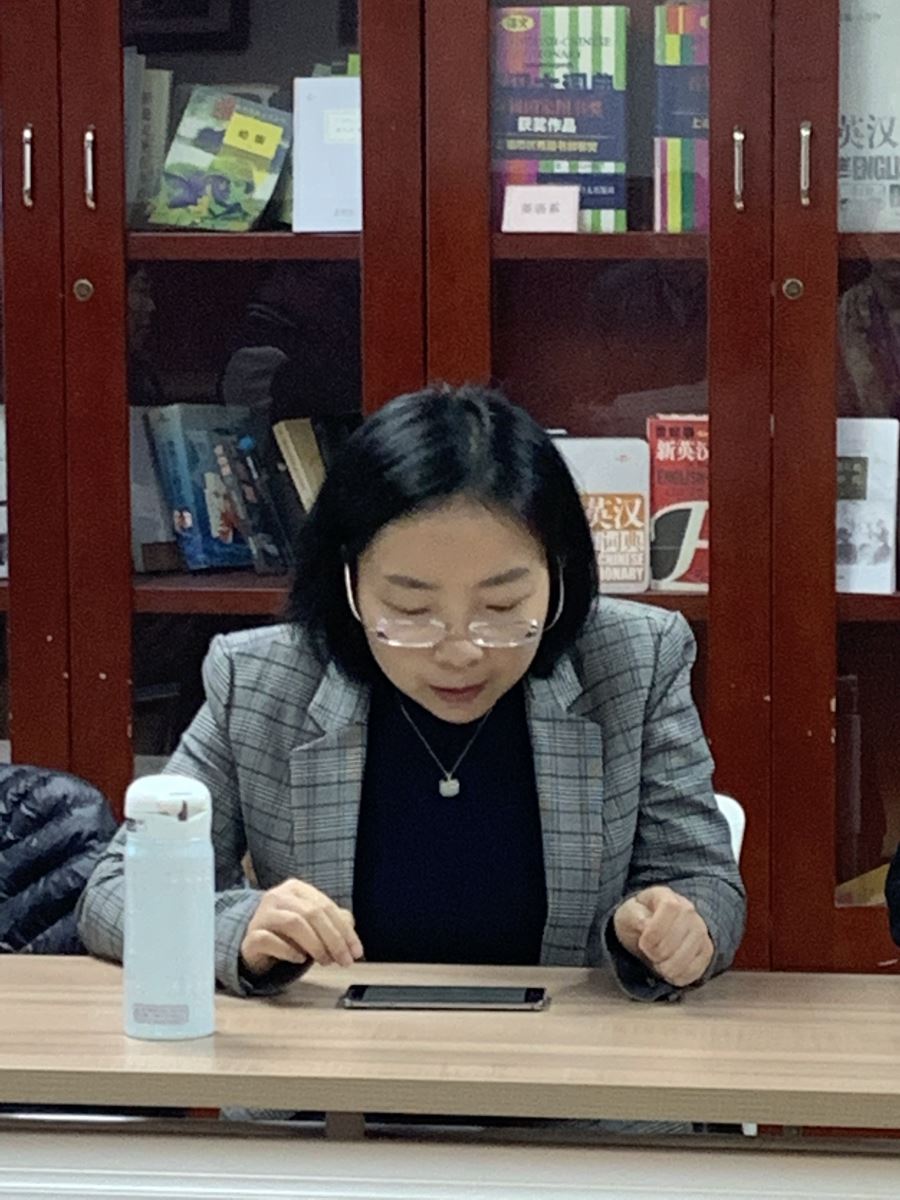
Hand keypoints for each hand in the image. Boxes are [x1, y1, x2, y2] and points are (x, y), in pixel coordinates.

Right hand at [240, 878, 363, 975]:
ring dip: (315, 944)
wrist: (255, 946)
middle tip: (344, 960)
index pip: (326, 906)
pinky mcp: (250, 936)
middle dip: (333, 939)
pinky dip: (287, 950)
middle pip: (312, 913)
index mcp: (297, 889)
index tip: (356, 952)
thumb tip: (351, 930)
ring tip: (325, 961)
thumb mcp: (313, 924)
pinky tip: (300, 959)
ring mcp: (262, 914)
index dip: (345, 930)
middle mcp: (278, 896)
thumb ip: (333, 922)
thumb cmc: (288, 934)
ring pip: (293, 923)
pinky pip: (268, 939)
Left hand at [613, 886, 713, 987]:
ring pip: (688, 956)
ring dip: (667, 967)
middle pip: (678, 936)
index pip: (670, 908)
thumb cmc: (638, 920)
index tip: (643, 943)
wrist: (652, 931)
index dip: (655, 930)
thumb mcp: (628, 914)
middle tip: (649, 953)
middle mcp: (689, 910)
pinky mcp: (706, 950)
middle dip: (658, 952)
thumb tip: (645, 924)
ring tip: (658, 963)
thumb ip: (634, 916)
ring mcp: (700, 931)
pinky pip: (696, 970)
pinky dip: (678, 977)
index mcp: (667, 896)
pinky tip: (669, 971)